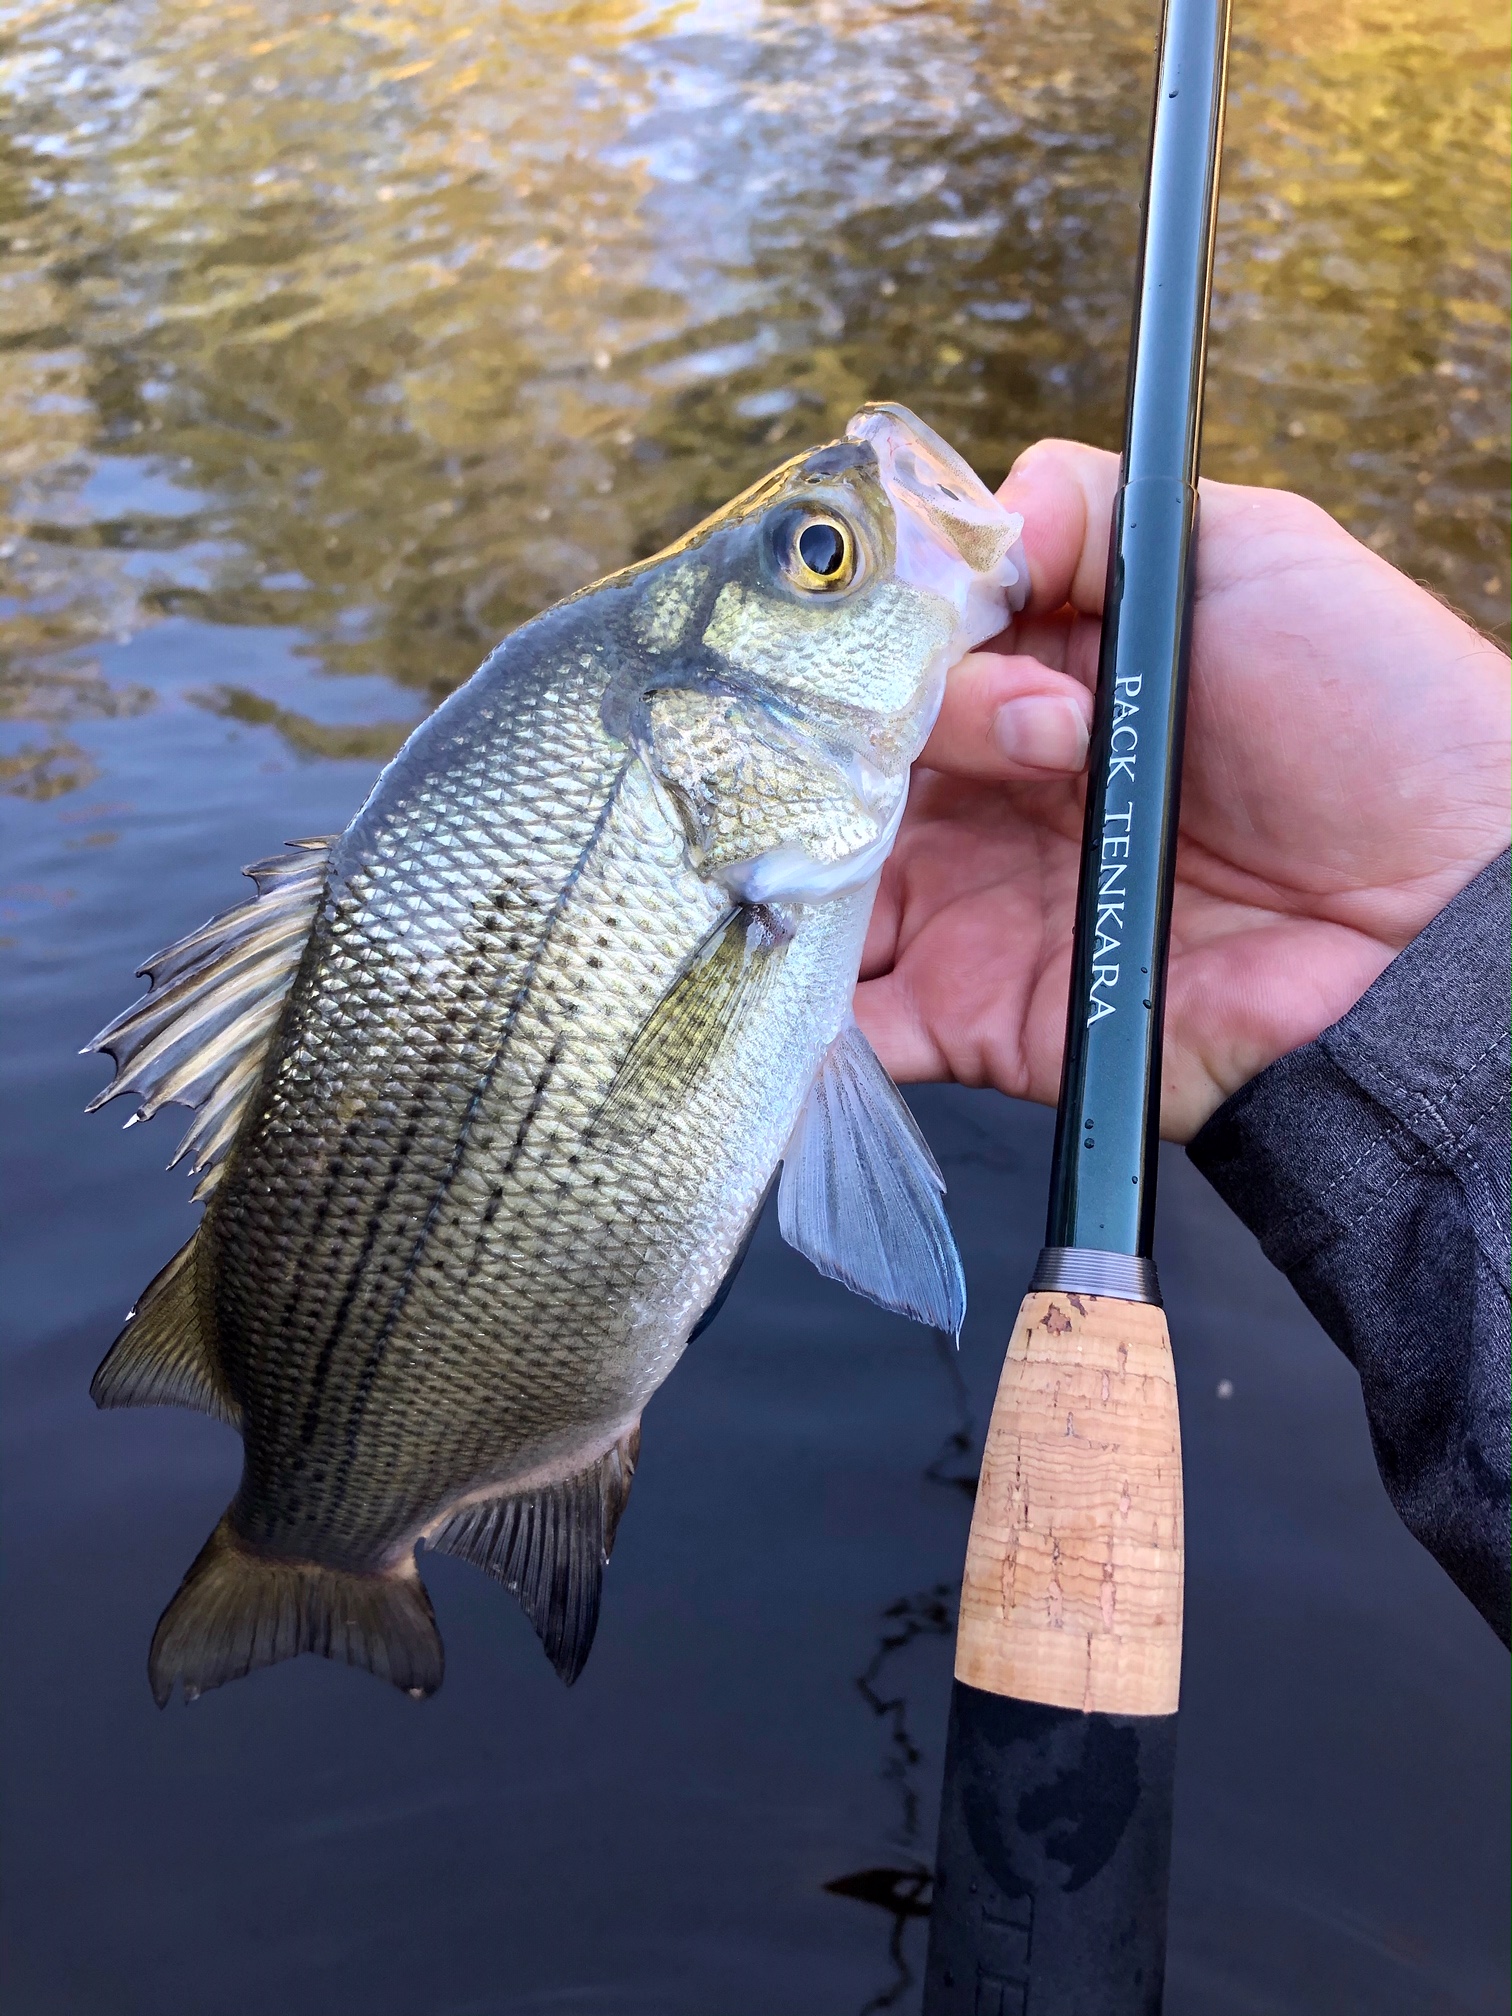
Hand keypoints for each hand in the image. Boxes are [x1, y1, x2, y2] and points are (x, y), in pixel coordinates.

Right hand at [857, 440, 1511, 1141]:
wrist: (1444, 916)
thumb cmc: (1378, 721)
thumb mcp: (1249, 553)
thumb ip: (1098, 511)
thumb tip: (971, 520)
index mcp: (1038, 683)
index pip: (897, 650)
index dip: (893, 634)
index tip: (957, 634)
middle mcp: (988, 795)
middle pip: (842, 763)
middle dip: (864, 742)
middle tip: (1036, 745)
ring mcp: (975, 908)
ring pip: (821, 888)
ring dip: (788, 869)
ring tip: (810, 845)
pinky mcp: (983, 1017)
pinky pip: (866, 1029)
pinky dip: (803, 1018)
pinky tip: (777, 974)